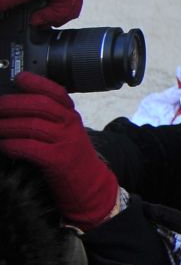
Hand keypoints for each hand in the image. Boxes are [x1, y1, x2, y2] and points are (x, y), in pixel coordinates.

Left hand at [0, 71, 120, 228]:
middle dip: (12, 104)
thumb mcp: (64, 134)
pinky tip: (3, 145)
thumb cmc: (70, 159)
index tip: (18, 78)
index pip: (54, 92)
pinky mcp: (58, 160)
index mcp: (71, 115)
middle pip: (39, 105)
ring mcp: (65, 141)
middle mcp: (70, 124)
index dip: (36, 82)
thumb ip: (47, 120)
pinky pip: (30, 148)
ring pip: (31, 125)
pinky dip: (12, 145)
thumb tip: (15, 108)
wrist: (89, 186)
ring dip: (6, 125)